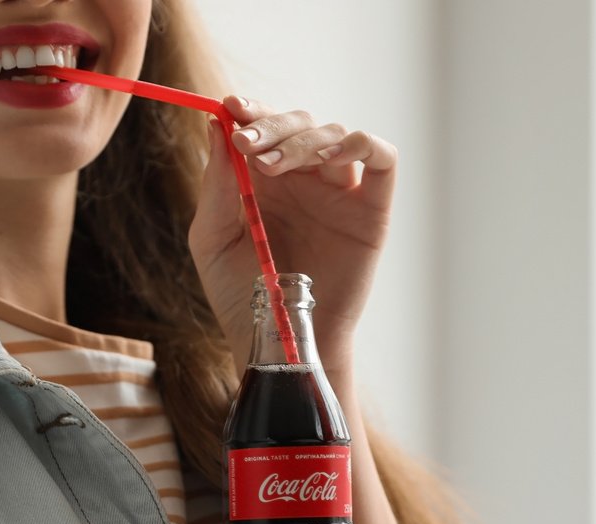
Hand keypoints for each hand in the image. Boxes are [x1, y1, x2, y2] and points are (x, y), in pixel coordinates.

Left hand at [188, 97, 397, 370]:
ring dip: (302, 140)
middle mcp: (303, 180)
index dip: (251, 110)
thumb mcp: (214, 240)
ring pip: (333, 134)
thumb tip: (217, 125)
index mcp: (263, 181)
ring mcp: (339, 192)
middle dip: (272, 125)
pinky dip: (363, 143)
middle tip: (249, 145)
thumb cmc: (244, 299)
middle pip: (299, 122)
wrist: (281, 343)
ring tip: (272, 165)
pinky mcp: (371, 210)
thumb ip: (217, 186)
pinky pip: (382, 159)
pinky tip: (333, 155)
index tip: (233, 108)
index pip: (263, 127)